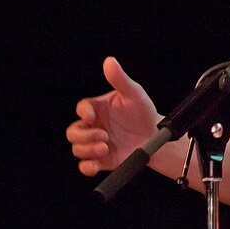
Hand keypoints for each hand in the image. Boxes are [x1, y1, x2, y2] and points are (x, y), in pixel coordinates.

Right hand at [67, 56, 161, 176]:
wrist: (156, 137)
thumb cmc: (143, 112)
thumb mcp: (134, 94)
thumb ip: (120, 80)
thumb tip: (109, 61)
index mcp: (98, 108)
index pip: (81, 108)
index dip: (83, 112)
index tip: (92, 116)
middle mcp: (94, 126)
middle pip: (73, 132)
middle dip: (84, 136)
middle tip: (104, 136)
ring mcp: (96, 144)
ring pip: (77, 148)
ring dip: (88, 150)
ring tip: (106, 147)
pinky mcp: (101, 160)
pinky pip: (84, 166)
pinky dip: (86, 167)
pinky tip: (95, 164)